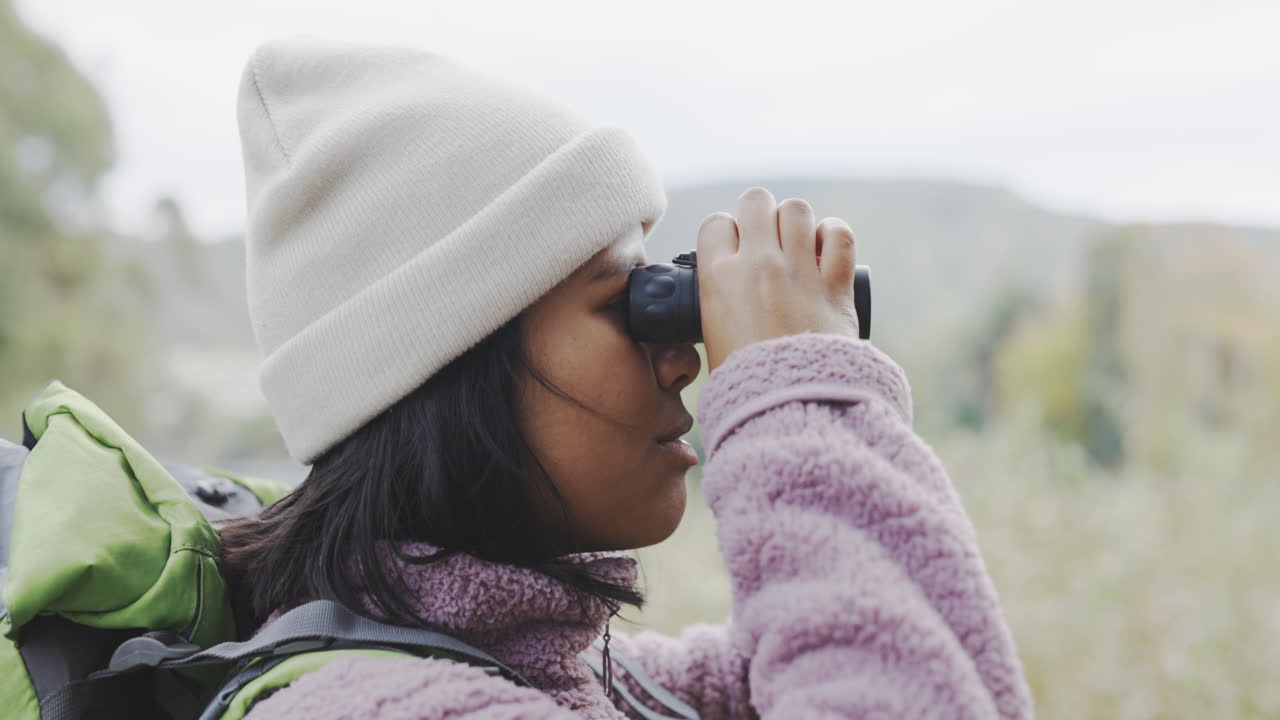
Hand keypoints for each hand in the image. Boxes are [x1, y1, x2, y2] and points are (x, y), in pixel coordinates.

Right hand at [696, 186, 860, 372]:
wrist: (787, 406)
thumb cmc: (745, 381)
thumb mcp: (712, 337)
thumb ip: (717, 303)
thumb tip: (725, 291)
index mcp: (718, 277)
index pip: (715, 224)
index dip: (724, 233)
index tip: (732, 249)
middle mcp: (757, 263)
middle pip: (755, 200)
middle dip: (759, 214)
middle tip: (765, 238)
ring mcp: (798, 270)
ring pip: (796, 209)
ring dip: (796, 222)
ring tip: (797, 243)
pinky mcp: (835, 283)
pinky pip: (840, 233)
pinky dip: (834, 235)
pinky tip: (827, 250)